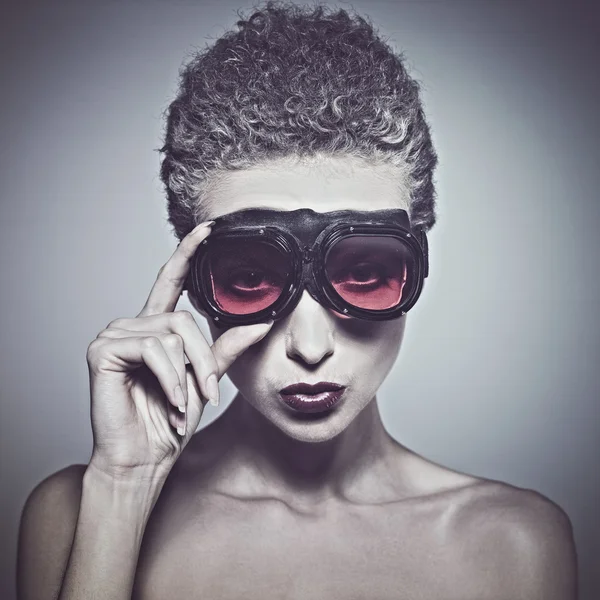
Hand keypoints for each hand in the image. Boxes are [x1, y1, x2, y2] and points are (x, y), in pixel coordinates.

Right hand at [85, 220, 272, 480]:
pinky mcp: (102, 350)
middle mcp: (133, 326)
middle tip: (208, 392)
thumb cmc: (170, 420)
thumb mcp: (205, 378)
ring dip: (187, 374)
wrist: (145, 457)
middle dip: (203, 359)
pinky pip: (153, 349)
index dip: (188, 253)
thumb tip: (262, 322)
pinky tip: (168, 400)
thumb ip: (226, 348)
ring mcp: (114, 335)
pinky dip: (170, 378)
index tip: (208, 228)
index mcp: (155, 329)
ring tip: (184, 402)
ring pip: (171, 334)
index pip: (171, 281)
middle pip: (183, 319)